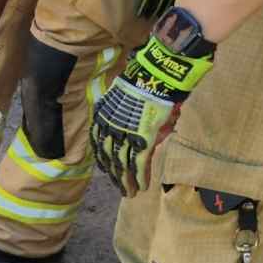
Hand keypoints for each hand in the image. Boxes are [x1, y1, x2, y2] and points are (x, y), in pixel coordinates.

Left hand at [90, 35, 212, 196]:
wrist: (162, 69)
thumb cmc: (152, 78)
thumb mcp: (135, 97)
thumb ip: (135, 117)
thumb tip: (147, 132)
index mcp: (105, 114)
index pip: (100, 143)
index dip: (104, 159)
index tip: (107, 171)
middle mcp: (111, 125)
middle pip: (109, 157)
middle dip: (115, 175)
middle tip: (119, 188)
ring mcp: (126, 132)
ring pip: (123, 164)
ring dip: (127, 181)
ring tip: (130, 193)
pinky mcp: (143, 138)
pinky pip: (139, 163)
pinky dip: (140, 177)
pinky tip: (141, 188)